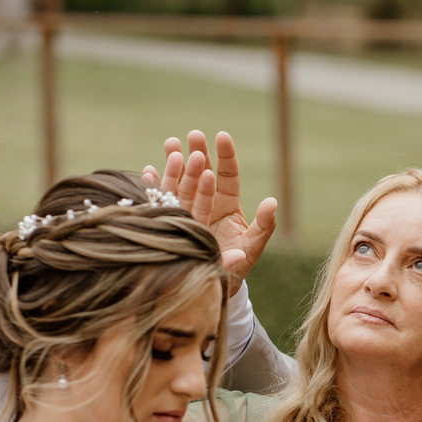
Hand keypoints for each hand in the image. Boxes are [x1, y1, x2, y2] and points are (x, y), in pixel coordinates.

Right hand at [142, 130, 276, 293]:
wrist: (213, 286)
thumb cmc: (237, 266)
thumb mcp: (251, 247)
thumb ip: (263, 226)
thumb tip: (272, 202)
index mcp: (228, 204)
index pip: (228, 175)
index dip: (225, 156)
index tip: (222, 136)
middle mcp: (207, 202)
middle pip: (203, 172)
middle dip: (198, 153)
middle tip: (193, 135)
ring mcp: (188, 209)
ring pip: (181, 181)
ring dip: (175, 163)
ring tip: (170, 143)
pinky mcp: (171, 220)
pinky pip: (162, 201)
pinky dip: (155, 187)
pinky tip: (149, 171)